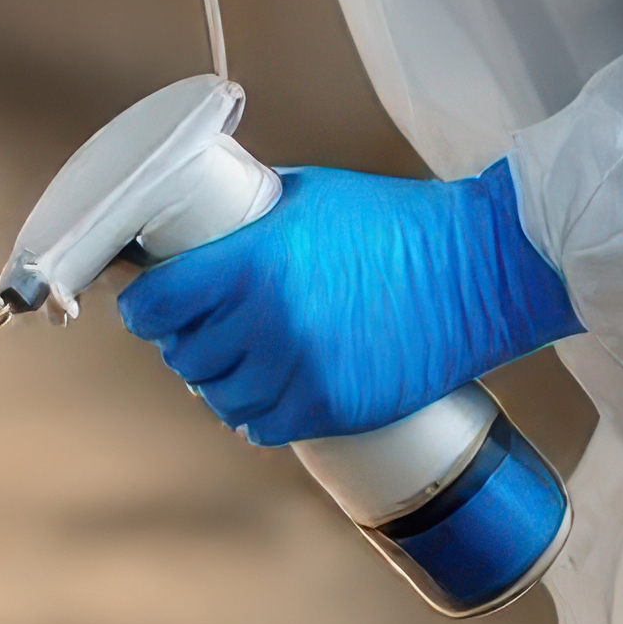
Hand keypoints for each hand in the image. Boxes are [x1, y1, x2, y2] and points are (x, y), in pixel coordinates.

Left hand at [119, 160, 581, 444]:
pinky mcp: (332, 409)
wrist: (480, 271)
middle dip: (184, 340)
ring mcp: (300, 371)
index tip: (145, 306)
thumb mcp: (306, 196)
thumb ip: (246, 222)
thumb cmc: (396, 223)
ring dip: (217, 380)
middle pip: (182, 353)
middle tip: (200, 327)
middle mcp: (269, 322)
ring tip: (236, 360)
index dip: (142, 307)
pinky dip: (256, 412)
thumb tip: (193, 233)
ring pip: (217, 396)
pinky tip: (264, 392)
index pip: (155, 304)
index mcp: (253, 262)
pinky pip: (262, 427)